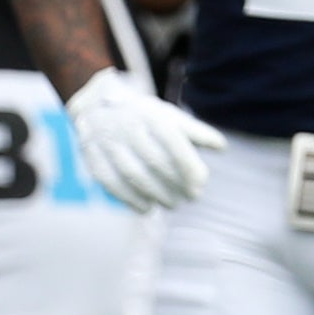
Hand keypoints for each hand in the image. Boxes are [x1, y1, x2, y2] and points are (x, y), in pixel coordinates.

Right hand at [67, 67, 224, 211]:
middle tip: (192, 197)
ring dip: (156, 194)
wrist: (96, 105)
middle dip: (176, 183)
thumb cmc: (144, 115)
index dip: (189, 165)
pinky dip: (129, 199)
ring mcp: (107, 142)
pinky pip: (110, 181)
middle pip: (154, 161)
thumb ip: (195, 131)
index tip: (202, 183)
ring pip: (133, 173)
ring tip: (173, 204)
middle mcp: (127, 127)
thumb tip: (221, 147)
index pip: (173, 142)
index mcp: (150, 115)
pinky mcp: (91, 156)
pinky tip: (146, 208)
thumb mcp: (169, 115)